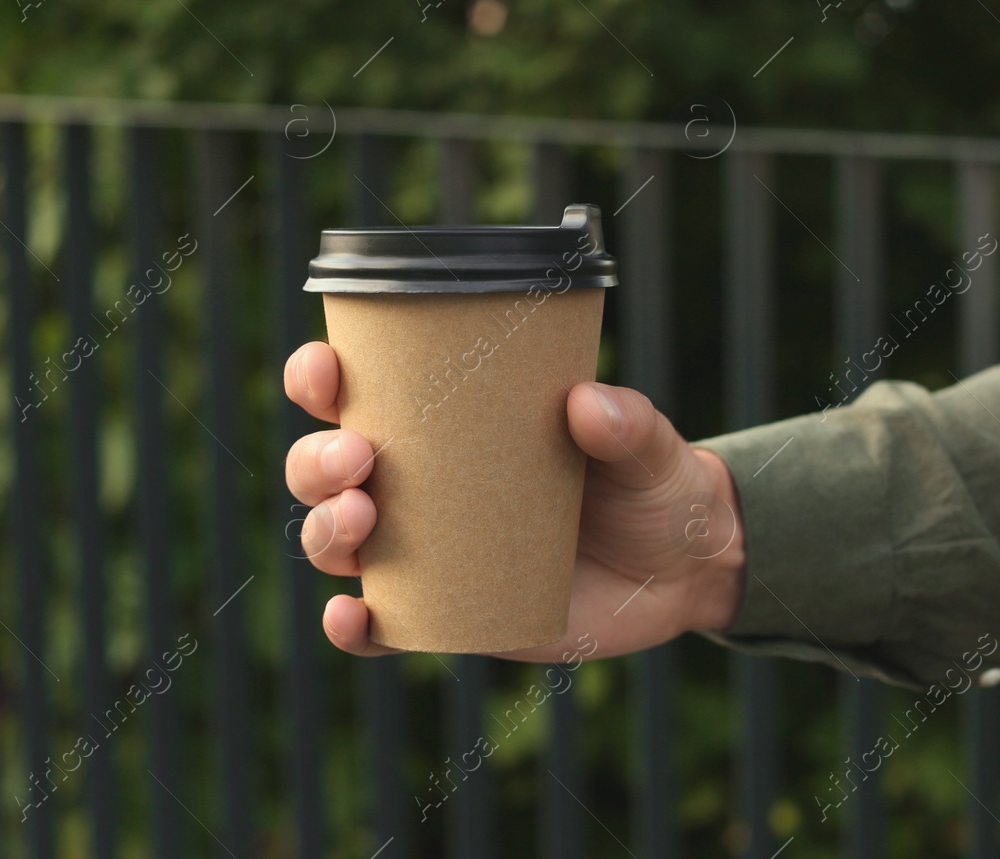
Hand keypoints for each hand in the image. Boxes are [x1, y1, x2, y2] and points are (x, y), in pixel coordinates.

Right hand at [282, 340, 745, 661]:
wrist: (682, 569)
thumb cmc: (649, 483)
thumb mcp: (647, 445)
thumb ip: (626, 422)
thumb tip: (586, 404)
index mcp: (446, 420)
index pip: (356, 389)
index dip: (320, 377)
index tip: (328, 372)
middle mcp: (418, 482)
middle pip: (323, 467)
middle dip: (317, 460)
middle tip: (360, 457)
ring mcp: (424, 552)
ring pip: (335, 540)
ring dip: (326, 531)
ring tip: (363, 518)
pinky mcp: (443, 615)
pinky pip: (378, 628)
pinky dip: (351, 626)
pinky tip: (354, 615)